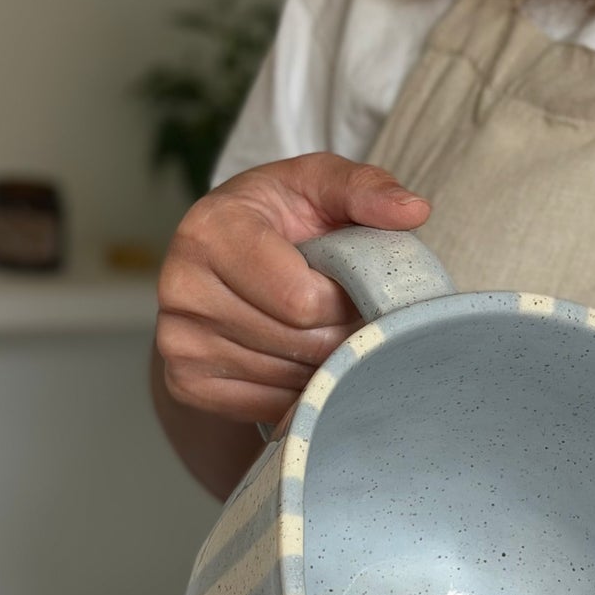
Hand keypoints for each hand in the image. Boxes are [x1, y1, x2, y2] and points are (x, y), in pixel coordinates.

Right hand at [155, 152, 430, 425]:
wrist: (225, 266)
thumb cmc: (281, 222)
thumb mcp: (320, 187)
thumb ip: (366, 189)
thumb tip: (414, 210)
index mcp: (211, 230)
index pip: (302, 301)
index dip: (344, 301)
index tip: (348, 285)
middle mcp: (182, 287)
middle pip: (301, 344)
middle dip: (341, 334)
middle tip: (346, 315)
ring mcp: (180, 341)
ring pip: (291, 381)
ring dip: (326, 366)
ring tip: (323, 333)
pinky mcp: (187, 383)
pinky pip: (272, 408)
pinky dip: (301, 392)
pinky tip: (300, 360)